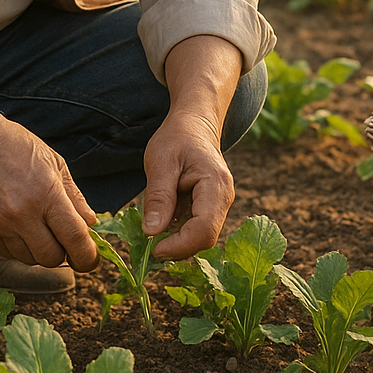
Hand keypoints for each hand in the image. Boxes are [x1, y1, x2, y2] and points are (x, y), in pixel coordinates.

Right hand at [0, 112, 99, 271]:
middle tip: (63, 241)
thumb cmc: (19, 149)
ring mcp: (2, 224)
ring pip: (29, 259)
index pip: (75, 238)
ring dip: (40, 251)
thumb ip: (74, 197)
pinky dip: (19, 248)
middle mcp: (24, 213)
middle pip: (52, 257)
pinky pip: (8, 254)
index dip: (87, 256)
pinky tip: (20, 229)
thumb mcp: (55, 164)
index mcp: (47, 193)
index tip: (90, 260)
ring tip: (39, 229)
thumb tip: (90, 224)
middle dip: (63, 254)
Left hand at [140, 109, 234, 260]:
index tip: (154, 249)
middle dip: (178, 246)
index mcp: (215, 185)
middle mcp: (223, 199)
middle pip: (205, 237)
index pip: (204, 229)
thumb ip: (159, 197)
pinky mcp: (210, 207)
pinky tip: (162, 223)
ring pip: (200, 236)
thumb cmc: (177, 137)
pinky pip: (196, 228)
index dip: (180, 245)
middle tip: (149, 246)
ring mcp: (219, 204)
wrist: (193, 124)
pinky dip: (178, 232)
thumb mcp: (161, 161)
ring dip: (177, 241)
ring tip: (153, 233)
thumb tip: (151, 233)